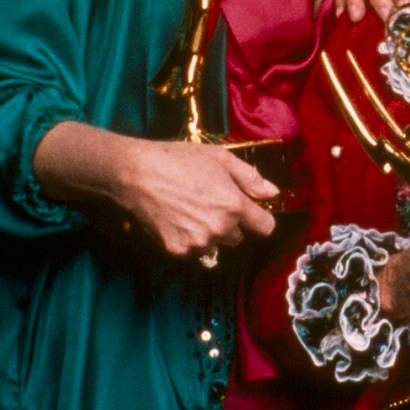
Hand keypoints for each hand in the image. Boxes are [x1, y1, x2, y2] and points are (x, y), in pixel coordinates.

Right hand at [111, 139, 277, 258]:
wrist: (136, 174)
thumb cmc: (179, 161)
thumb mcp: (221, 158)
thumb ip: (250, 178)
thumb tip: (272, 193)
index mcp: (234, 206)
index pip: (265, 228)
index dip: (261, 220)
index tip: (253, 214)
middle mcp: (219, 228)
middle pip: (239, 238)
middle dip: (231, 225)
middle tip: (211, 205)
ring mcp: (197, 242)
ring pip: (216, 245)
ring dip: (210, 234)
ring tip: (192, 211)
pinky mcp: (177, 250)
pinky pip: (194, 251)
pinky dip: (189, 240)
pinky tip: (178, 221)